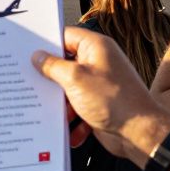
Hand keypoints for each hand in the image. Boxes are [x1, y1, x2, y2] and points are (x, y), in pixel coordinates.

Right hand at [34, 28, 169, 162]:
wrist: (141, 134)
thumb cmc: (114, 101)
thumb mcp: (75, 79)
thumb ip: (53, 66)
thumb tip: (38, 56)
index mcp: (96, 47)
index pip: (65, 36)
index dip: (47, 44)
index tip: (28, 52)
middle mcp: (98, 63)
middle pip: (65, 64)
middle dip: (49, 76)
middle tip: (30, 81)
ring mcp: (99, 85)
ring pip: (69, 88)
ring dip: (60, 103)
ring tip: (50, 111)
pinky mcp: (99, 105)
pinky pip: (78, 107)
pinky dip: (72, 120)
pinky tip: (69, 130)